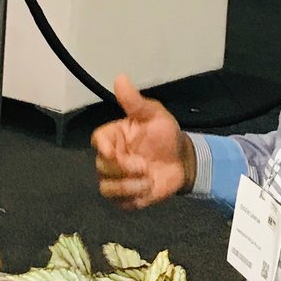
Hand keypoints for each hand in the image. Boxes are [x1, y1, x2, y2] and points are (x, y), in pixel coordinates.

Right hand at [91, 76, 191, 207]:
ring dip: (127, 186)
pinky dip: (134, 198)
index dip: (103, 147)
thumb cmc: (165, 135)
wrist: (182, 161)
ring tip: (147, 180)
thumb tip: (120, 78)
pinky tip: (148, 190)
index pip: (98, 140)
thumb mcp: (154, 115)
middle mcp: (111, 158)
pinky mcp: (125, 197)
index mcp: (115, 136)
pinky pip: (120, 202)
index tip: (113, 151)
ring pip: (106, 187)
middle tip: (144, 166)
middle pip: (101, 166)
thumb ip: (135, 102)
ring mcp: (117, 179)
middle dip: (123, 168)